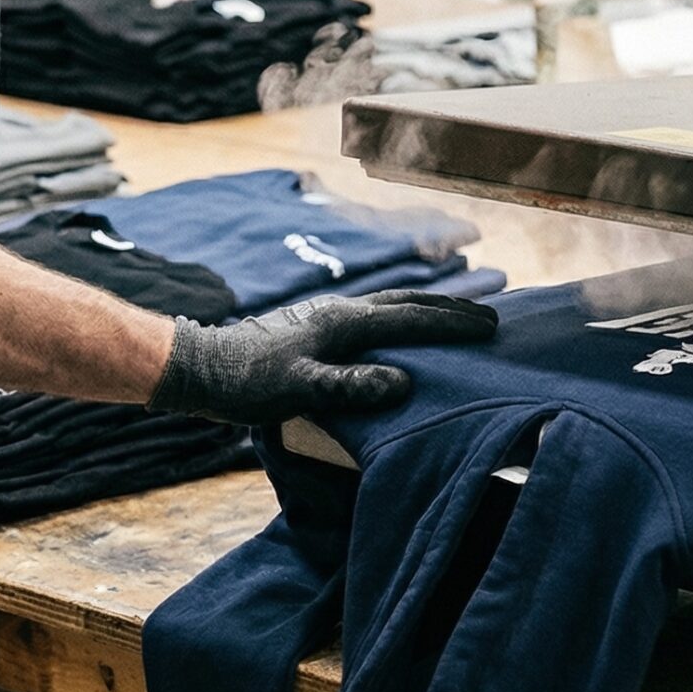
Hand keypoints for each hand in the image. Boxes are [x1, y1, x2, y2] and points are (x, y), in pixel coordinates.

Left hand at [148, 291, 497, 424]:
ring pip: (392, 304)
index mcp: (344, 322)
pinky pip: (375, 314)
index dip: (453, 324)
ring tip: (456, 314)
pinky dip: (402, 316)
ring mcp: (328, 314)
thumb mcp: (298, 390)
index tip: (491, 326)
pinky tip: (401, 328)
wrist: (201, 367)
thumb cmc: (247, 383)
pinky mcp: (317, 323)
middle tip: (490, 314)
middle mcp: (341, 310)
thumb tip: (404, 382)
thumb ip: (349, 386)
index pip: (411, 319)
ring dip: (428, 307)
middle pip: (408, 301)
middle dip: (450, 307)